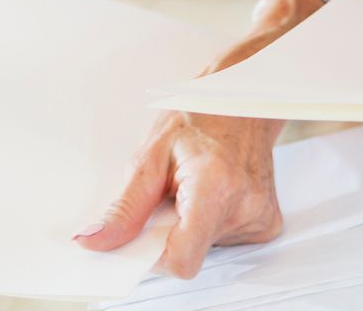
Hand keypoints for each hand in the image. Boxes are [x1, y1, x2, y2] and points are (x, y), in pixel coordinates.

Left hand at [74, 106, 282, 278]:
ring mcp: (260, 217)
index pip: (182, 260)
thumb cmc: (201, 119)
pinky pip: (225, 242)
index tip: (145, 236)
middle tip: (172, 197)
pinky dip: (211, 226)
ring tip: (196, 190)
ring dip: (191, 227)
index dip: (155, 256)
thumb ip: (124, 207)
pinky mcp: (267, 223)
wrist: (244, 102)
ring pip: (205, 248)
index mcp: (216, 187)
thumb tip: (95, 241)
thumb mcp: (151, 156)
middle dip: (171, 235)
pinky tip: (215, 196)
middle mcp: (246, 205)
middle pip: (191, 254)